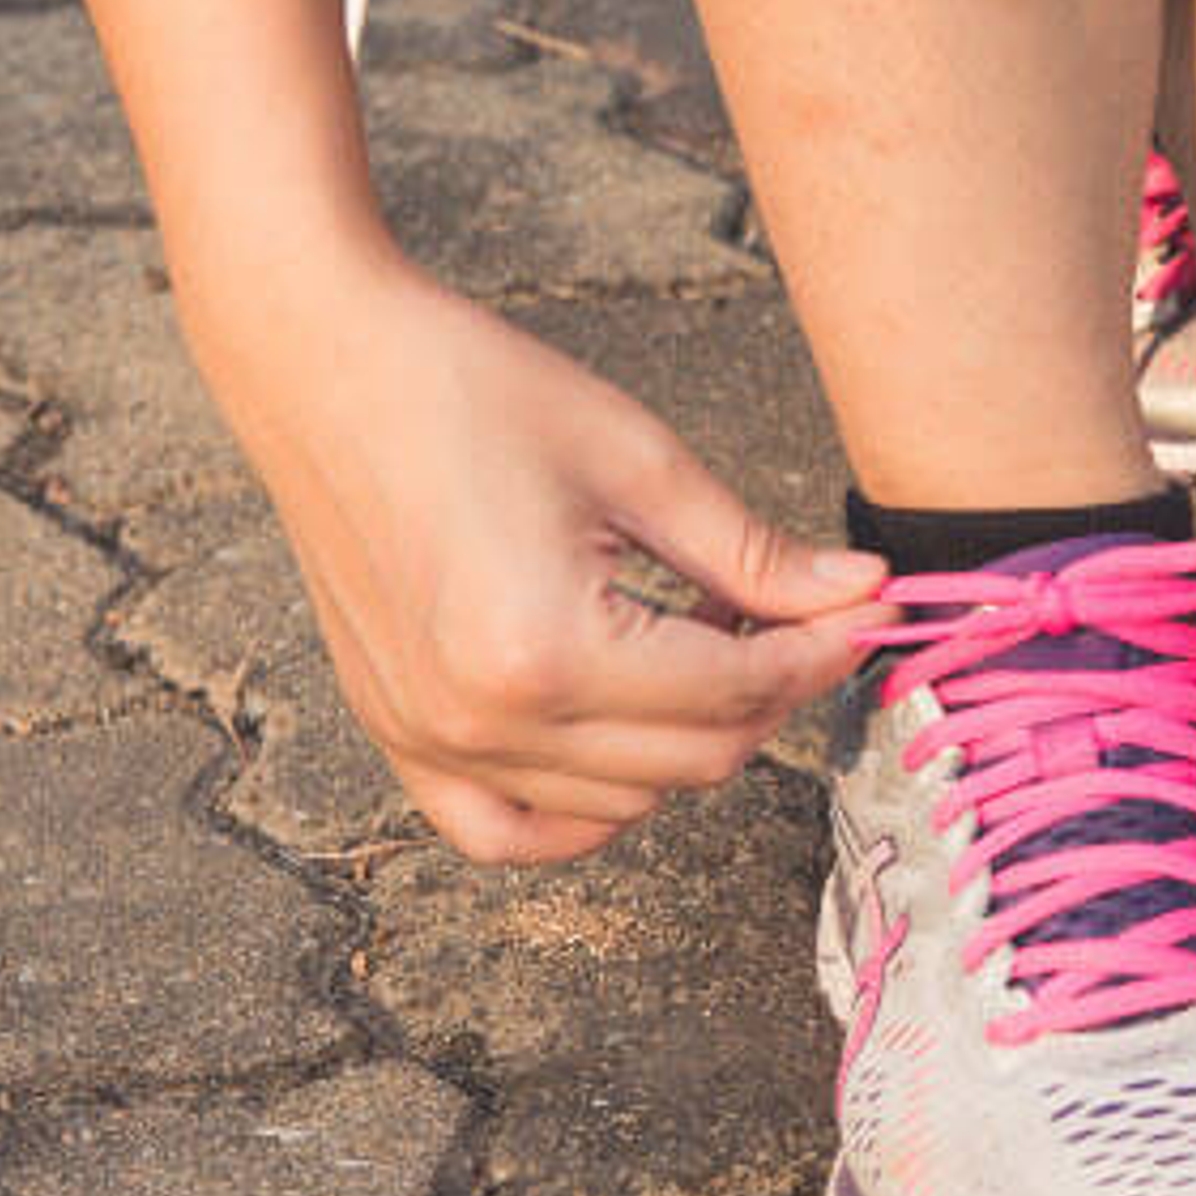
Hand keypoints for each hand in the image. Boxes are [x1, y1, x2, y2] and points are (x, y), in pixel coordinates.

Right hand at [197, 253, 885, 864]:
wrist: (325, 365)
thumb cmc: (472, 389)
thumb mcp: (640, 463)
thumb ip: (757, 555)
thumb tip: (864, 595)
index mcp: (547, 650)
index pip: (736, 691)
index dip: (821, 651)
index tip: (869, 612)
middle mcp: (483, 721)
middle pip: (694, 761)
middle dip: (770, 692)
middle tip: (794, 613)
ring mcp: (429, 741)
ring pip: (623, 802)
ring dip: (688, 737)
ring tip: (695, 634)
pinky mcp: (396, 735)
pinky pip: (508, 831)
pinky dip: (583, 806)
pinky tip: (623, 734)